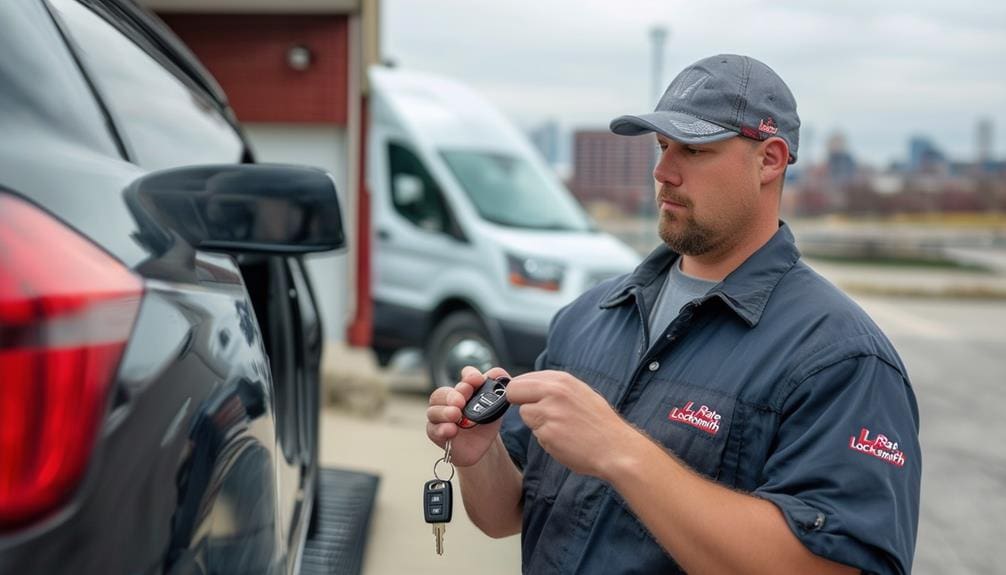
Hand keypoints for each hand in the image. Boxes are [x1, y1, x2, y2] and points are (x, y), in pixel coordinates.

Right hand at [426, 365, 510, 466]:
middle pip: (442, 393)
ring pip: (434, 411)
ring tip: (456, 415)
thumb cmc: (485, 422)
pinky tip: (451, 429)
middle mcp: (450, 400)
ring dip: (444, 412)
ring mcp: (441, 417)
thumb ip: (499, 388)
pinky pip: (433, 430)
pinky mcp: (437, 433)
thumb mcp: (497, 405)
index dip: (470, 376)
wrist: (483, 446)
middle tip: (461, 400)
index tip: (477, 379)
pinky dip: (441, 429)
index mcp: (466, 389)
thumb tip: (498, 373)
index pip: (465, 376)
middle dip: (452, 395)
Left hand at [507, 370, 637, 478]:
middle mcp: (554, 391)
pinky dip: (546, 439)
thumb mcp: (579, 393)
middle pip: (514, 391)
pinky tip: (564, 440)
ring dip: (536, 423)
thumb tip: (525, 384)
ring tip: (560, 429)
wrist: (617, 448)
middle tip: (540, 415)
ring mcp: (550, 412)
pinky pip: (536, 434)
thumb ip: (553, 387)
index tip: (529, 399)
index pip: (522, 379)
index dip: (522, 391)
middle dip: (520, 403)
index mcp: (562, 379)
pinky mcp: (548, 433)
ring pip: (524, 414)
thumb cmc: (599, 423)